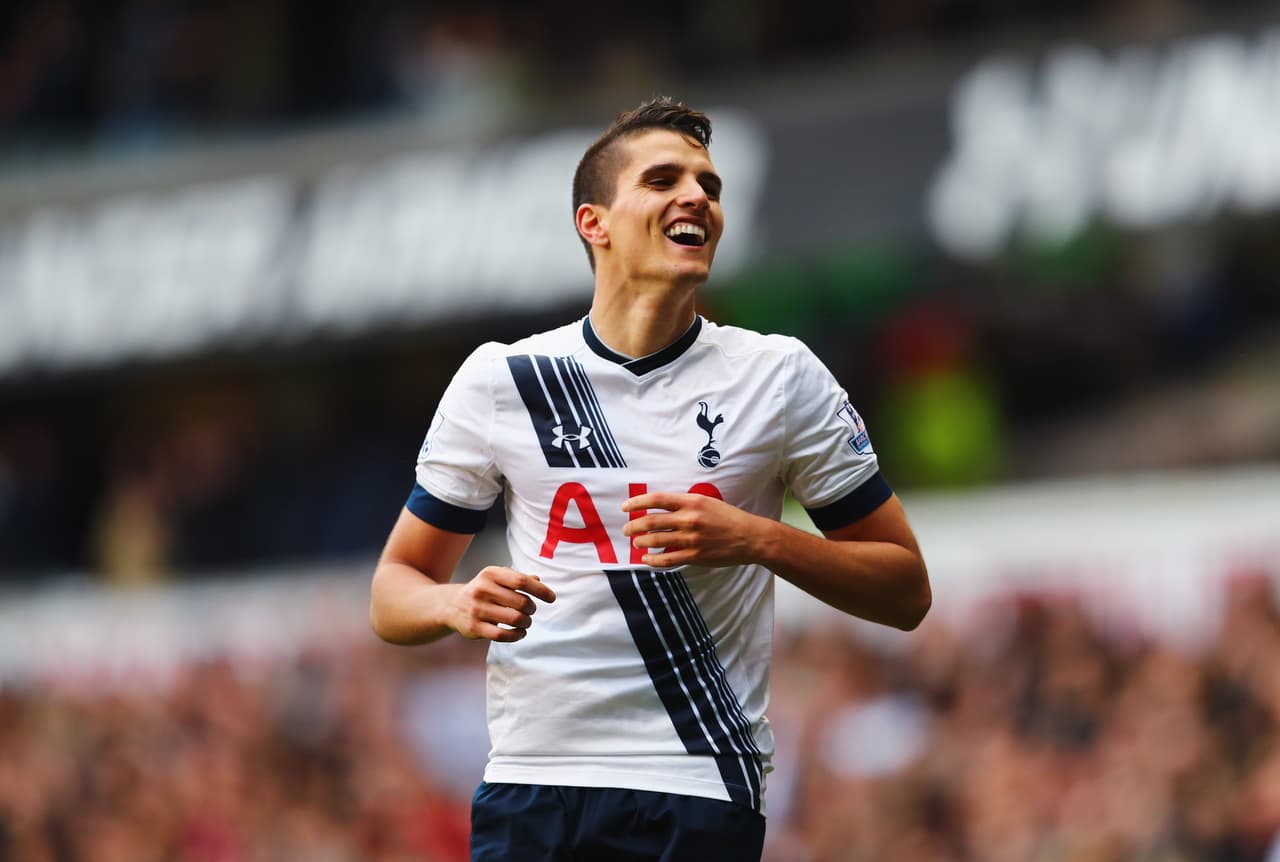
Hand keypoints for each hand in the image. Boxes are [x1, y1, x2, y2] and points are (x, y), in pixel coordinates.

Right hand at [445, 566, 555, 641]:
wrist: (452, 605)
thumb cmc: (483, 590)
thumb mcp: (497, 578)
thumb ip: (518, 578)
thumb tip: (539, 580)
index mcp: (490, 574)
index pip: (521, 581)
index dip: (540, 590)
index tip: (551, 598)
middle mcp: (482, 589)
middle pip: (521, 602)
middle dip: (532, 609)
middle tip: (531, 611)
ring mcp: (477, 609)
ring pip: (514, 619)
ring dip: (526, 622)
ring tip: (526, 622)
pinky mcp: (474, 627)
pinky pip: (503, 635)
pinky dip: (517, 635)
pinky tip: (520, 632)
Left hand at [621, 492, 765, 568]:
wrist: (750, 537)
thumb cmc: (729, 518)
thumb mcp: (707, 503)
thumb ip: (685, 504)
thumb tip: (662, 509)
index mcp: (692, 502)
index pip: (657, 499)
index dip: (637, 502)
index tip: (625, 507)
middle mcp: (689, 519)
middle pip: (651, 521)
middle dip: (633, 526)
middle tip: (626, 529)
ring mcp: (691, 538)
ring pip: (656, 540)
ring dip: (641, 542)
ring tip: (636, 543)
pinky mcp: (694, 555)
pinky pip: (666, 558)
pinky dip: (653, 560)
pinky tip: (647, 559)